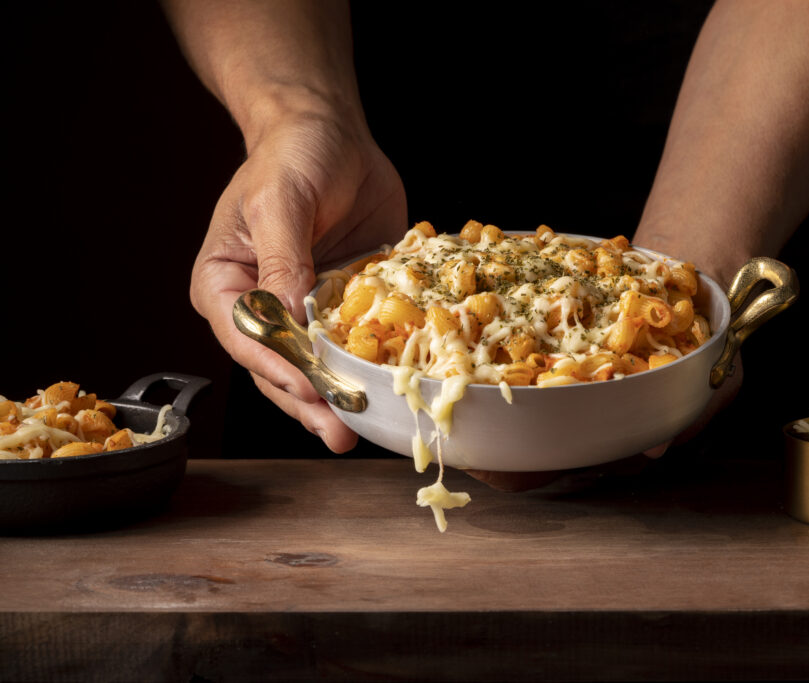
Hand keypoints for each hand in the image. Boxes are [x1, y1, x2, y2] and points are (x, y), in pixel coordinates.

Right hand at [190, 107, 406, 451]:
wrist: (332, 133)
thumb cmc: (292, 155)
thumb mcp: (280, 200)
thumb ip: (283, 258)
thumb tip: (288, 317)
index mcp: (225, 284)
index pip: (246, 338)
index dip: (278, 368)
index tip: (311, 388)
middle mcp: (261, 306)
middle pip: (279, 367)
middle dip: (310, 401)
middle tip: (340, 432)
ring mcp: (305, 310)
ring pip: (319, 366)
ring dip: (341, 395)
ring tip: (366, 426)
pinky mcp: (345, 304)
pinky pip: (357, 341)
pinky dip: (373, 364)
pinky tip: (394, 385)